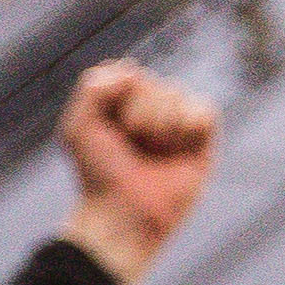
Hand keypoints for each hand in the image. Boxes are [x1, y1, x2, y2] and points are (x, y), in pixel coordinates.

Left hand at [52, 57, 219, 284]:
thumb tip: (133, 70)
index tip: (108, 126)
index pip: (128, 72)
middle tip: (132, 145)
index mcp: (122, 102)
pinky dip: (189, 125)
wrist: (123, 214)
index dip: (118, 97)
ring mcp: (177, 124)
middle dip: (138, 114)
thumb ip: (93, 86)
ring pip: (176, 94)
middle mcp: (151, 109)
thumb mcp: (79, 126)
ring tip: (154, 150)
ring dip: (160, 123)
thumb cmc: (99, 174)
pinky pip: (205, 111)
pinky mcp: (202, 143)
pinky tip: (178, 146)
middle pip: (153, 83)